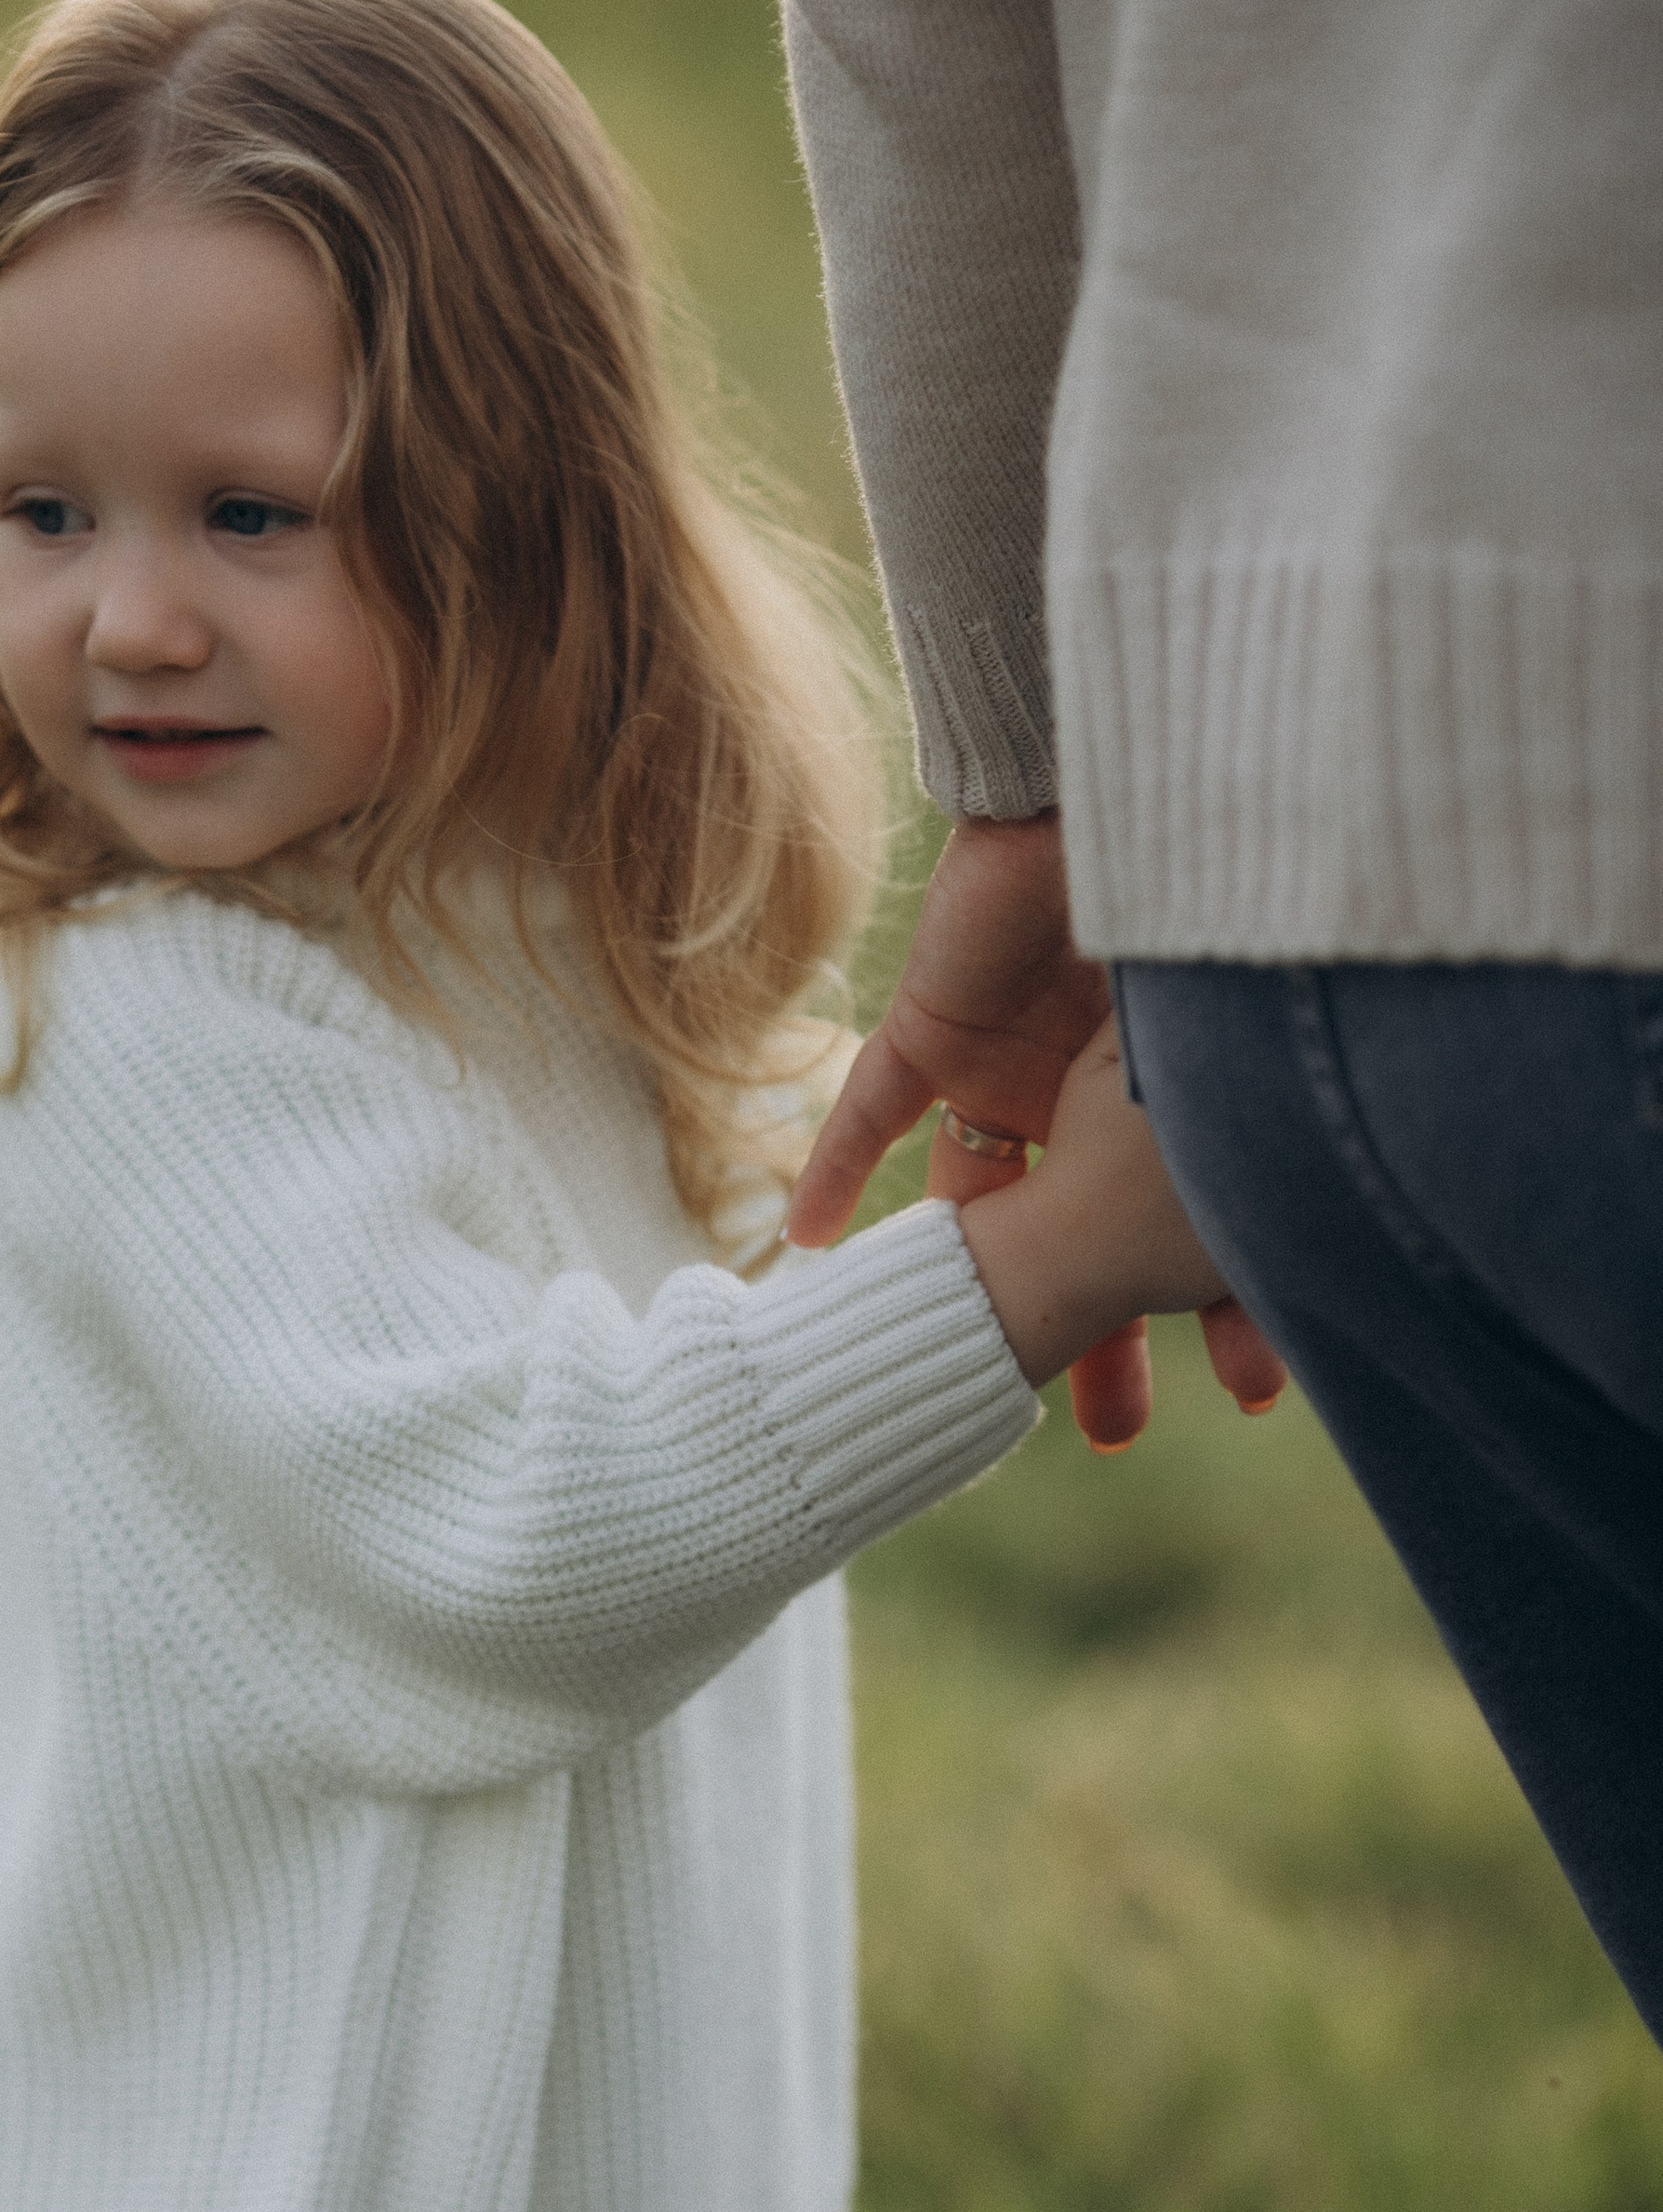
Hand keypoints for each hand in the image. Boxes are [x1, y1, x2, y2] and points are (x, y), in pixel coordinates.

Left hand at [790, 813, 1282, 1436]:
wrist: (1147, 781)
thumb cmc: (1227, 893)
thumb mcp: (1258, 1037)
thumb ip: (1288, 1113)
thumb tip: (1409, 1216)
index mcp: (1169, 1091)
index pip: (1188, 1223)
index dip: (1225, 1309)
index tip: (1257, 1393)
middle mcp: (1085, 1090)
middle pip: (1078, 1235)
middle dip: (1105, 1333)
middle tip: (1117, 1431)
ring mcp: (1005, 1063)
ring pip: (975, 1203)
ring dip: (970, 1285)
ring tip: (968, 1378)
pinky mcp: (935, 1024)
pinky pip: (865, 1108)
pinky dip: (832, 1172)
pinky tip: (801, 1247)